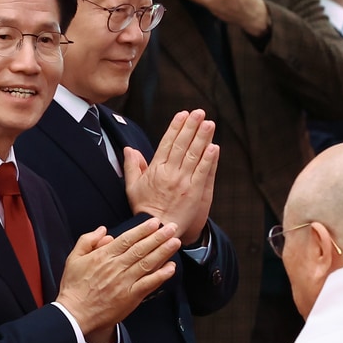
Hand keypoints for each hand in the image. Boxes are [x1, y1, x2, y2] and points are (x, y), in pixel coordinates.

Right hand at [55, 219, 180, 337]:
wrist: (74, 314)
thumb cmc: (73, 287)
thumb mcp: (73, 258)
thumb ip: (87, 241)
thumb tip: (104, 230)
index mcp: (103, 256)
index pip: (127, 239)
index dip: (142, 230)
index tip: (154, 222)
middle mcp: (116, 267)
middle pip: (141, 249)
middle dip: (158, 237)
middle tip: (172, 227)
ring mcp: (125, 282)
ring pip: (148, 263)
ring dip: (163, 252)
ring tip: (175, 242)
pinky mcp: (130, 297)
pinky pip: (148, 283)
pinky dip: (161, 275)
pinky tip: (171, 267)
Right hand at [122, 109, 217, 243]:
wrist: (157, 229)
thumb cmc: (144, 209)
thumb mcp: (132, 188)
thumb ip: (132, 167)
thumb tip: (129, 150)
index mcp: (155, 170)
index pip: (167, 143)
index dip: (176, 127)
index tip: (183, 114)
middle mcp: (169, 173)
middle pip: (182, 145)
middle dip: (191, 127)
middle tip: (199, 112)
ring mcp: (183, 182)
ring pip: (193, 155)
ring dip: (202, 137)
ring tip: (209, 123)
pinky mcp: (194, 191)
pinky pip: (202, 172)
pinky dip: (208, 159)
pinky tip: (214, 146)